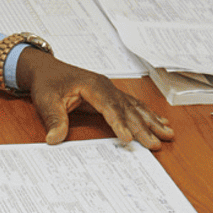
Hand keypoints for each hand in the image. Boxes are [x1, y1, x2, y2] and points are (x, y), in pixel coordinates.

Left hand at [14, 51, 175, 148]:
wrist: (45, 68)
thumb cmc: (47, 82)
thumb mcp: (45, 100)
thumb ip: (53, 119)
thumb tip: (54, 139)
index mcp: (92, 85)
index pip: (109, 107)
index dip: (119, 123)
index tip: (128, 138)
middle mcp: (105, 86)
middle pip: (127, 109)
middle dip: (143, 128)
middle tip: (155, 144)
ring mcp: (110, 90)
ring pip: (135, 107)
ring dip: (152, 122)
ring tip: (167, 134)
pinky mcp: (111, 95)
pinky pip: (133, 105)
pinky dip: (147, 115)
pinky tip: (159, 122)